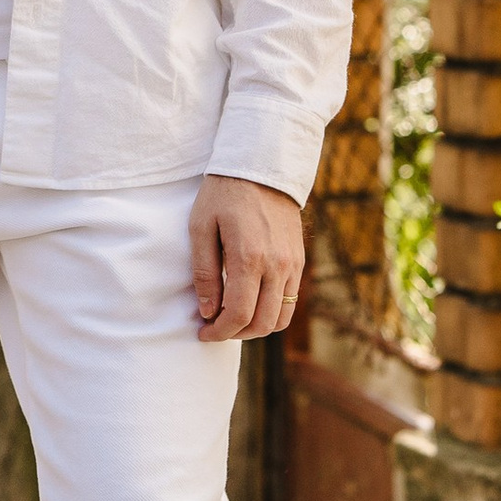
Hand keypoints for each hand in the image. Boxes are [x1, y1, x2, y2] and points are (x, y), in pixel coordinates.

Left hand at [190, 174, 303, 344]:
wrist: (262, 167)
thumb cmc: (224, 194)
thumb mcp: (201, 227)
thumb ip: (204, 272)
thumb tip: (207, 311)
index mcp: (249, 257)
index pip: (239, 314)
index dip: (219, 332)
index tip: (203, 333)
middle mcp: (277, 265)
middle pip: (262, 323)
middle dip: (236, 334)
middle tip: (215, 328)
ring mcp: (292, 264)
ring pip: (281, 317)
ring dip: (257, 327)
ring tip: (233, 320)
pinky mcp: (299, 260)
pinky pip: (291, 300)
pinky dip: (273, 312)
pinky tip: (252, 303)